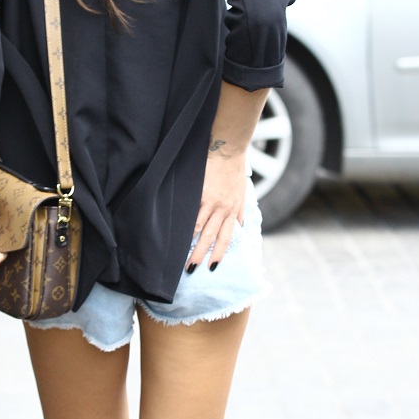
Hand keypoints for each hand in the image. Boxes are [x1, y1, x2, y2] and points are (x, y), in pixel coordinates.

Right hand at [187, 148, 246, 272]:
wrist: (228, 150)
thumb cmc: (234, 171)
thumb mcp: (242, 193)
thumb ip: (239, 212)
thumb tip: (241, 227)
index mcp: (232, 211)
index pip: (225, 237)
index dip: (219, 253)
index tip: (212, 267)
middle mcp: (222, 209)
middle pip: (210, 237)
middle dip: (201, 254)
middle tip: (191, 268)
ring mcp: (210, 201)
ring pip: (198, 227)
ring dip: (189, 242)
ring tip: (178, 253)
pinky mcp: (200, 192)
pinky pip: (191, 211)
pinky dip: (184, 222)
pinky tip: (176, 232)